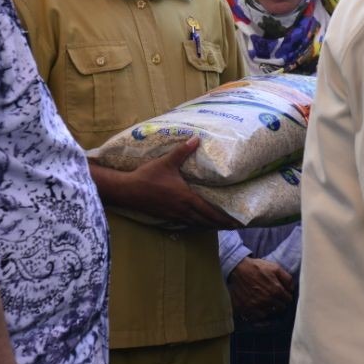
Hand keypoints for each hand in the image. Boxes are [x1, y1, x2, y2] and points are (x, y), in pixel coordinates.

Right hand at [126, 139, 240, 228]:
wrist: (127, 190)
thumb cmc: (148, 176)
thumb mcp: (167, 162)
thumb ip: (183, 151)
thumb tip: (197, 138)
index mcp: (186, 198)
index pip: (209, 211)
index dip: (223, 217)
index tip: (235, 222)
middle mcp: (182, 209)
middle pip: (205, 220)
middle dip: (219, 224)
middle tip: (233, 226)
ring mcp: (173, 215)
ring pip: (195, 223)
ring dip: (208, 225)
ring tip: (219, 225)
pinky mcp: (165, 217)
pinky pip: (184, 223)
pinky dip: (195, 224)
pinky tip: (197, 223)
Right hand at [227, 257, 294, 320]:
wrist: (238, 269)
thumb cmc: (257, 267)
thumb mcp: (275, 267)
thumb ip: (287, 278)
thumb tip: (292, 289)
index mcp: (276, 290)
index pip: (288, 300)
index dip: (287, 296)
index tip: (284, 295)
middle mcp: (267, 300)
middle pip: (280, 308)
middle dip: (280, 303)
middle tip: (276, 299)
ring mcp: (256, 306)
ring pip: (270, 313)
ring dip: (270, 308)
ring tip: (267, 303)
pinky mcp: (246, 309)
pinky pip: (257, 317)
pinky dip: (259, 314)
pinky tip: (259, 307)